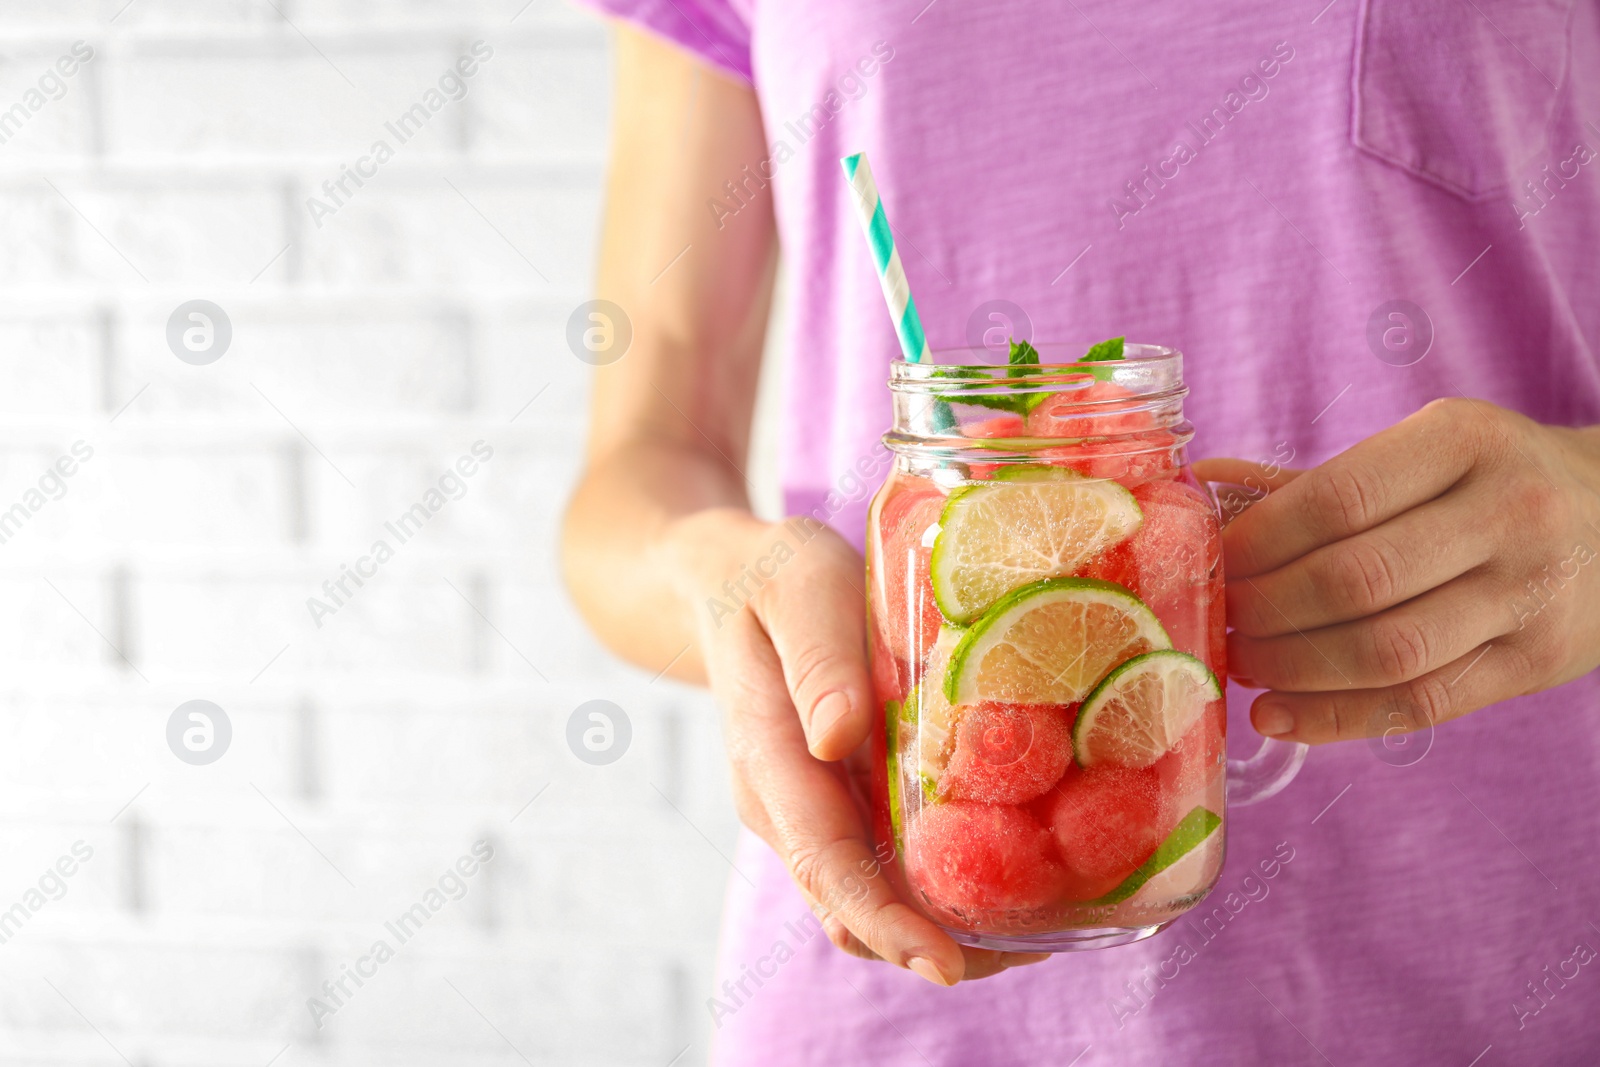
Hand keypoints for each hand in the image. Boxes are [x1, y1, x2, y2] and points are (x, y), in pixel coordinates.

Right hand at [666, 508, 1048, 983]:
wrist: (725, 582)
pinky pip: (890, 860)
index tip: (945, 964)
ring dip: (952, 923)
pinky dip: (947, 881)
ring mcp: (814, 810)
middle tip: (1045, 943)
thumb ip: (816, 662)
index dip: (886, 923)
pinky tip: (1019, 868)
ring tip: (1052, 921)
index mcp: (772, 764)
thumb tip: (839, 739)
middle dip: (942, 944)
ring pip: (877, 897)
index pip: (826, 866)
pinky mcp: (842, 799)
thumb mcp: (795, 589)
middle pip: (859, 909)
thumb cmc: (768, 577)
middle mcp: (791, 808)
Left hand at [1194, 398, 1599, 744]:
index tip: (1211, 566)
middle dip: (1263, 610)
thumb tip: (1198, 483)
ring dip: (1291, 668)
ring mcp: (1531, 594)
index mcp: (1465, 441)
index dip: (1257, 542)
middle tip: (1217, 621)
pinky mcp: (1537, 664)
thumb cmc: (1490, 482)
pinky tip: (1278, 716)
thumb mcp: (1422, 454)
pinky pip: (1420, 703)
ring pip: (1385, 651)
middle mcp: (1509, 513)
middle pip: (1353, 580)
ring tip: (1242, 664)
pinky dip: (1335, 718)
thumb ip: (1313, 481)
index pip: (1335, 500)